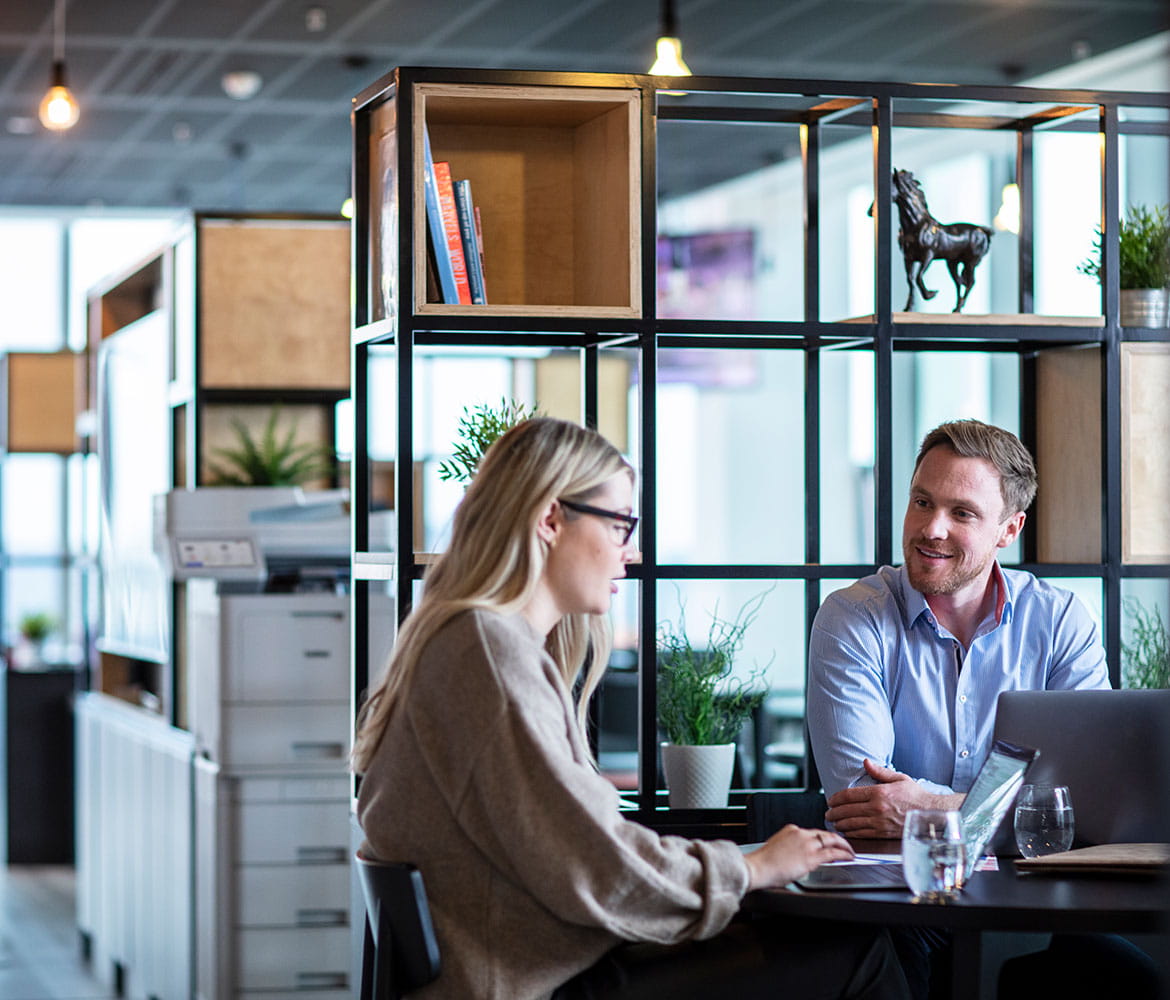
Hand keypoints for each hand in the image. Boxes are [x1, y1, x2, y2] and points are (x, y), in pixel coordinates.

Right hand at [743, 824, 854, 888]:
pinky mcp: (811, 857)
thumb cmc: (763, 862)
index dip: (824, 838)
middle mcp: (801, 834)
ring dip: (844, 846)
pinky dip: (843, 854)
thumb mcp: (778, 847)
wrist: (758, 868)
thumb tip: (799, 856)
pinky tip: (848, 857)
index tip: (830, 842)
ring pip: (832, 841)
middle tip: (845, 844)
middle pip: (825, 834)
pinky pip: (832, 853)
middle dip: (838, 839)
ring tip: (851, 851)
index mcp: (791, 830)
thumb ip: (791, 847)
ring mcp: (807, 844)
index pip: (813, 832)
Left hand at [825, 759, 963, 838]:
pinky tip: (847, 832)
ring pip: (852, 824)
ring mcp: (879, 822)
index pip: (849, 795)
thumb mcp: (899, 778)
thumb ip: (880, 771)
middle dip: (834, 812)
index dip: (836, 798)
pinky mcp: (883, 833)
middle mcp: (876, 808)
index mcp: (879, 792)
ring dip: (840, 823)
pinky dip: (851, 833)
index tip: (830, 800)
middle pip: (847, 811)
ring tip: (834, 822)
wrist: (932, 814)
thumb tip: (866, 762)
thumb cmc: (917, 796)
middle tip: (828, 813)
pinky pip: (862, 834)